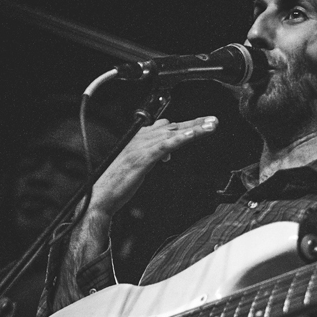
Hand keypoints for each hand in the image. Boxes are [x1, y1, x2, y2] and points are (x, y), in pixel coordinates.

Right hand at [88, 115, 217, 217]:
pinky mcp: (143, 157)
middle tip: (214, 120)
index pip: (168, 127)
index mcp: (140, 138)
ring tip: (211, 125)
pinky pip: (165, 145)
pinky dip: (180, 138)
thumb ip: (154, 155)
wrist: (102, 195)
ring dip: (194, 128)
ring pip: (172, 133)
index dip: (187, 124)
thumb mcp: (141, 165)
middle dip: (195, 123)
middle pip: (173, 127)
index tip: (205, 124)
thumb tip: (168, 154)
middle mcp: (141, 138)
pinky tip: (193, 134)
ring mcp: (141, 146)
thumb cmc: (119, 182)